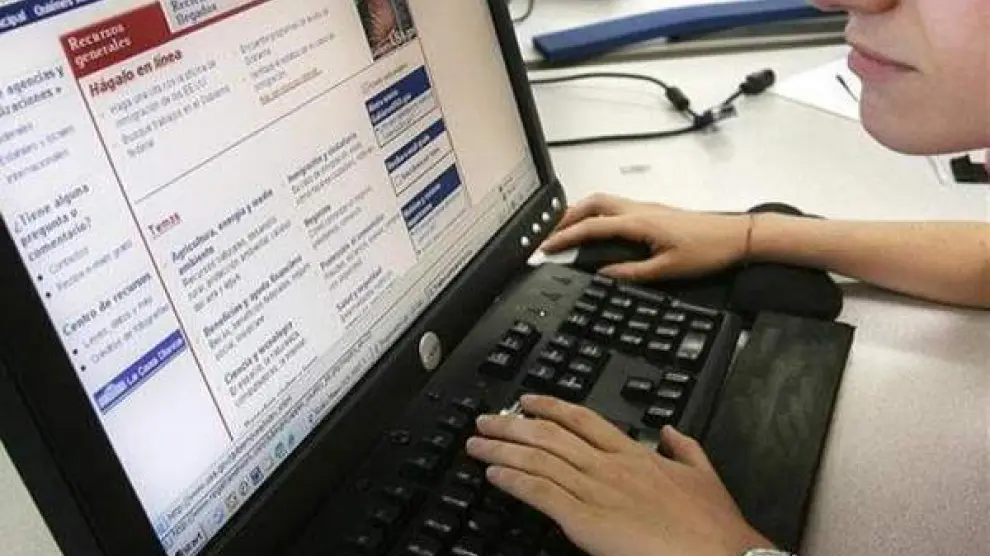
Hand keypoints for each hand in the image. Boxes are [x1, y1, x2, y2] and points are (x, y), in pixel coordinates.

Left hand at [466, 395, 773, 555]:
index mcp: (634, 454)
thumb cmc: (714, 525)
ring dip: (503, 450)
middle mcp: (609, 466)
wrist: (722, 555)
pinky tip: (494, 475)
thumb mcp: (703, 474)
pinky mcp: (585, 520)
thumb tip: (669, 430)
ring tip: (476, 444)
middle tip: (485, 420)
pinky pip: (540, 493)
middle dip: (513, 426)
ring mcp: (595, 490)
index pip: (584, 420)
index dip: (551, 407)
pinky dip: (514, 481)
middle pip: (550, 436)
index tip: (527, 400)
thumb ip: (683, 448)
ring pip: (539, 460)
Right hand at [541, 194, 752, 281]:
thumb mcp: (667, 270)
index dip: (566, 237)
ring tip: (567, 229)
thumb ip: (630, 273)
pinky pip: (616, 206)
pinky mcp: (654, 211)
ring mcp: (646, 207)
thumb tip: (603, 274)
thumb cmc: (708, 251)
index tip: (547, 247)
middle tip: (550, 234)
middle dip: (567, 217)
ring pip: (604, 201)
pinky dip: (597, 213)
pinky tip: (597, 227)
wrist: (736, 237)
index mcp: (639, 223)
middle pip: (592, 204)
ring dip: (581, 212)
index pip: (592, 227)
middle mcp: (640, 209)